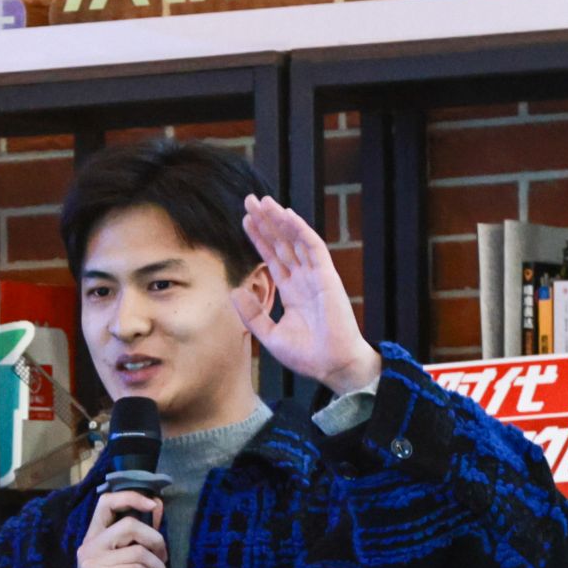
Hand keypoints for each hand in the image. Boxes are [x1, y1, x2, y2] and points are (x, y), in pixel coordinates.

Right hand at [73, 491, 166, 567]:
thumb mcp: (118, 563)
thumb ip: (133, 539)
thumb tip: (157, 509)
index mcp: (93, 538)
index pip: (106, 502)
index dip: (131, 496)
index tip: (154, 504)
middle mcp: (90, 547)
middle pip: (130, 525)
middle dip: (156, 540)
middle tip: (163, 559)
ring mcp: (94, 563)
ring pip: (139, 552)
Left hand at [236, 194, 380, 393]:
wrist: (333, 366)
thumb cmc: (307, 356)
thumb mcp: (269, 335)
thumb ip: (252, 314)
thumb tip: (234, 291)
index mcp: (293, 292)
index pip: (273, 258)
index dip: (260, 239)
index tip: (245, 221)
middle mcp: (304, 279)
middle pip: (282, 243)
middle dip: (266, 222)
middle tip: (250, 200)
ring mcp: (316, 276)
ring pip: (295, 240)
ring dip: (280, 220)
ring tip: (263, 202)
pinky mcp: (327, 277)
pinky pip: (313, 247)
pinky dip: (300, 230)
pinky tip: (286, 216)